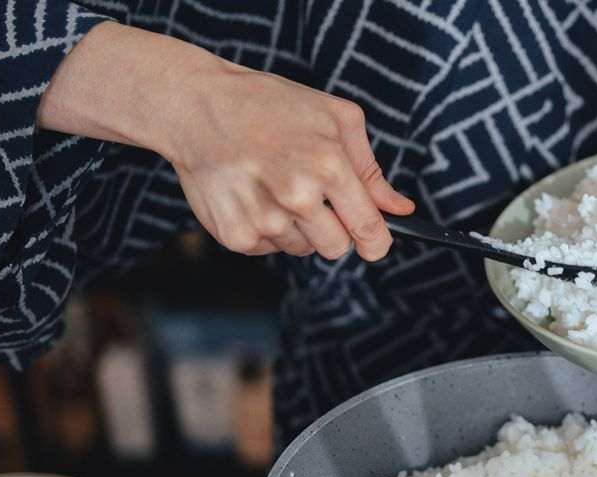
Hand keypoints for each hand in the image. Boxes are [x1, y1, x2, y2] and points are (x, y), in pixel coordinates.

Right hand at [38, 22, 412, 260]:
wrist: (197, 107)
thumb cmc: (269, 105)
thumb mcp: (334, 118)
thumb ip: (371, 170)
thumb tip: (400, 209)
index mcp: (328, 167)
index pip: (368, 230)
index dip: (376, 241)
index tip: (375, 242)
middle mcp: (297, 198)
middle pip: (337, 248)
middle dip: (334, 229)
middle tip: (313, 198)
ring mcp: (263, 220)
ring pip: (302, 249)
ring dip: (297, 227)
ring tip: (276, 187)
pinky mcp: (235, 235)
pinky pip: (269, 250)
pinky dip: (266, 230)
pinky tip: (254, 196)